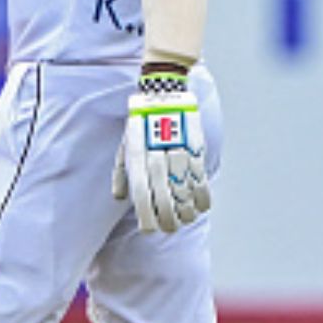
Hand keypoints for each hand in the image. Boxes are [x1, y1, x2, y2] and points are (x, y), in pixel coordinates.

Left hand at [112, 72, 209, 233]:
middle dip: (167, 217)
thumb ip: (121, 173)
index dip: (146, 214)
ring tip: (184, 220)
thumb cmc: (140, 123)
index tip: (149, 229)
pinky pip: (200, 176)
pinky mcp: (195, 147)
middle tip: (169, 228)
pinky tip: (200, 207)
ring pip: (184, 188)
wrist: (163, 93)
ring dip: (185, 210)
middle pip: (164, 194)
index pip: (142, 191)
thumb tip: (120, 198)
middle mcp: (158, 155)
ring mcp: (178, 151)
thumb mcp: (124, 144)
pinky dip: (202, 195)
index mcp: (138, 155)